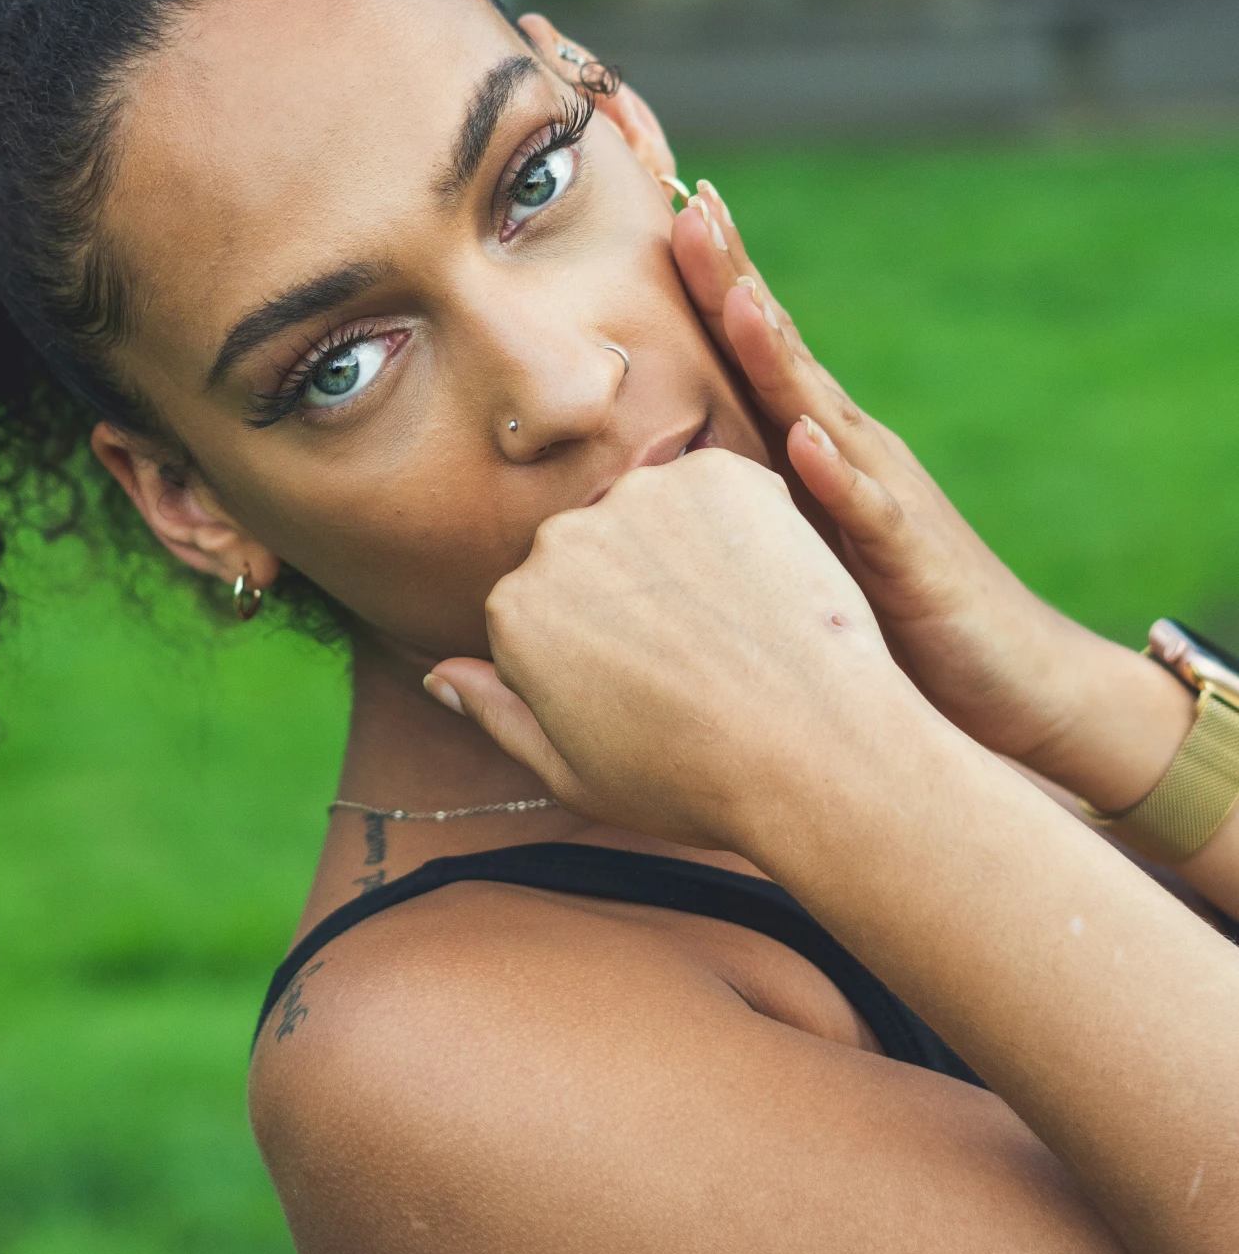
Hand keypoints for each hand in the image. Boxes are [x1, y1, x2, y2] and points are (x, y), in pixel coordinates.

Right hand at [430, 447, 930, 860]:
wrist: (814, 751)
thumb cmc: (693, 779)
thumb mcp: (574, 773)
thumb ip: (498, 714)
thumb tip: (439, 676)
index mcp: (514, 609)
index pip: (542, 604)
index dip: (599, 650)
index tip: (649, 687)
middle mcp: (560, 539)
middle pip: (591, 550)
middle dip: (635, 590)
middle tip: (699, 655)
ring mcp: (639, 497)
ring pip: (654, 512)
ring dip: (686, 550)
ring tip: (737, 624)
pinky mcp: (718, 473)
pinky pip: (719, 486)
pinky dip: (743, 524)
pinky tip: (768, 586)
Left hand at [666, 182, 1104, 769]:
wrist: (1019, 685)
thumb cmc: (894, 623)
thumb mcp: (798, 552)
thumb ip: (743, 506)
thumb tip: (647, 486)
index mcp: (819, 448)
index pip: (759, 353)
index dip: (717, 285)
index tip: (670, 211)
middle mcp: (853, 454)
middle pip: (784, 356)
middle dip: (737, 283)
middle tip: (692, 207)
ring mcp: (887, 500)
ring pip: (824, 417)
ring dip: (780, 356)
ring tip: (738, 297)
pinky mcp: (914, 564)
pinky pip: (872, 515)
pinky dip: (840, 476)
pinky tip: (807, 440)